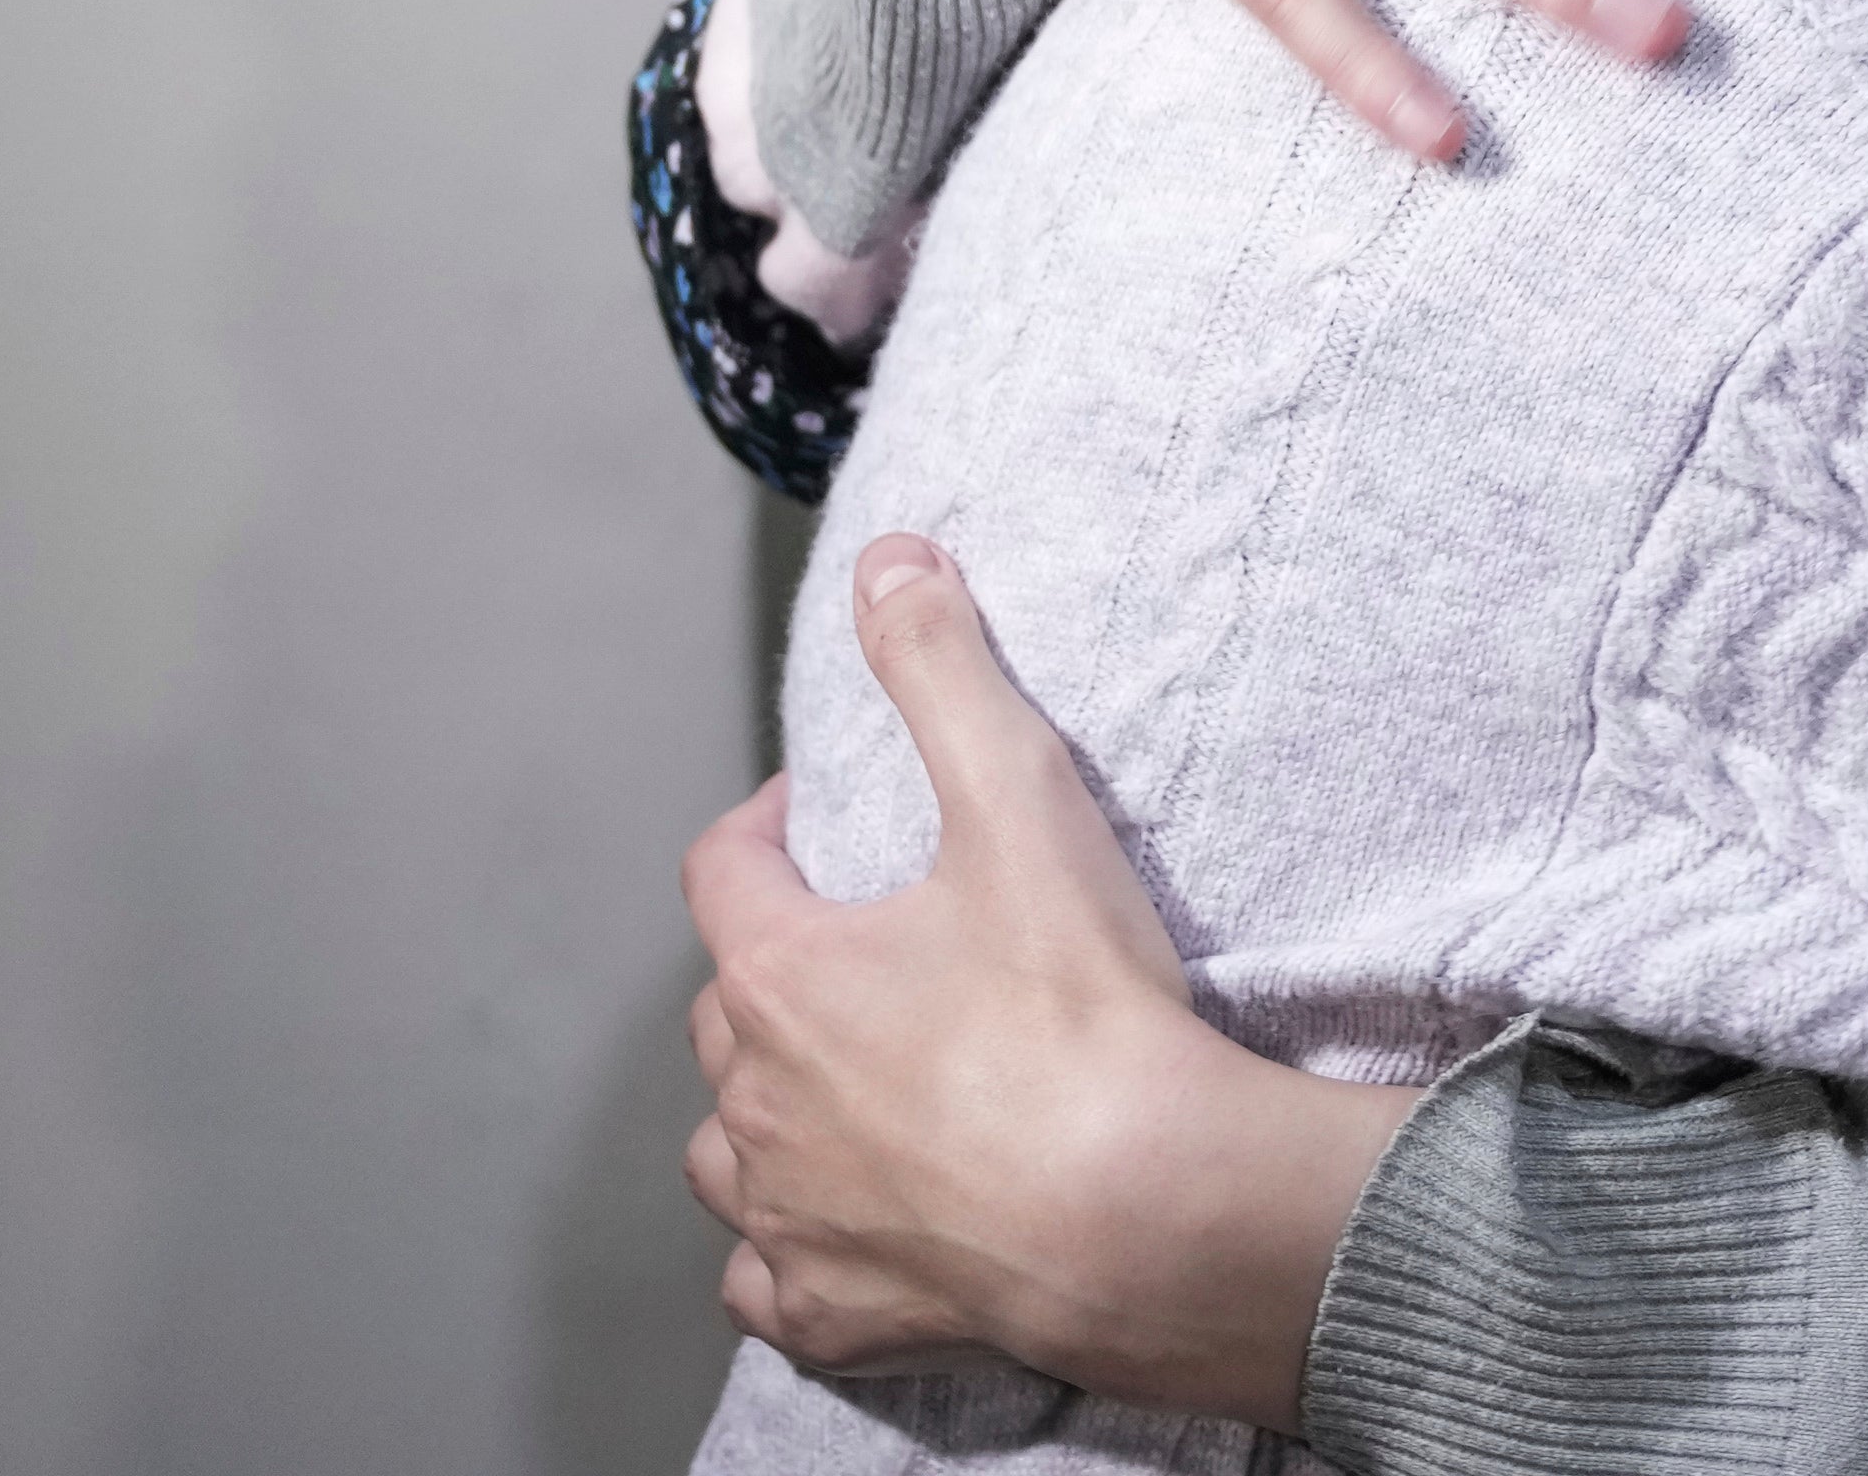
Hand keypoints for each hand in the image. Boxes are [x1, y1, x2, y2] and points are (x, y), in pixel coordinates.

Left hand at [682, 538, 1413, 1424]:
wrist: (1143, 1209)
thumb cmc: (1080, 1017)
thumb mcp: (1018, 802)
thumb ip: (945, 670)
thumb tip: (892, 559)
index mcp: (781, 973)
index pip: (724, 872)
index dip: (765, 829)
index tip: (812, 818)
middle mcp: (755, 1100)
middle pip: (726, 1011)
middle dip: (777, 968)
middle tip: (867, 946)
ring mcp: (789, 1215)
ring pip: (727, 1151)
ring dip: (765, 1112)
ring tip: (840, 1085)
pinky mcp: (834, 1310)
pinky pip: (768, 1283)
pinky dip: (789, 1252)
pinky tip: (839, 1230)